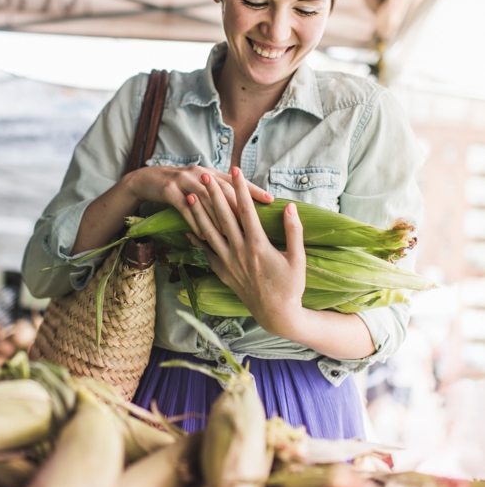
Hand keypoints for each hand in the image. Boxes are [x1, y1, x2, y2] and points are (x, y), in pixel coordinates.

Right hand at [124, 165, 272, 237]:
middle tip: (254, 222)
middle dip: (240, 205)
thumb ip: (218, 190)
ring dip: (218, 217)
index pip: (236, 181)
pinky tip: (205, 234)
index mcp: (210, 172)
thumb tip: (243, 204)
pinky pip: (185, 208)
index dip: (253, 189)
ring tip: (233, 234)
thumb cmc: (179, 186)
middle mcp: (200, 173)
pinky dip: (196, 222)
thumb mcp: (200, 182)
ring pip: (206, 200)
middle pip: (223, 189)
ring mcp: (184, 181)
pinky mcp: (169, 191)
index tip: (271, 199)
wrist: (148, 179)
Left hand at [185, 167, 305, 337]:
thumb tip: (290, 206)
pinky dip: (196, 239)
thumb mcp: (298, 258)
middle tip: (206, 176)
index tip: (235, 171)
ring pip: (210, 232)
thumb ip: (294, 230)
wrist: (276, 314)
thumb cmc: (291, 286)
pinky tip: (188, 228)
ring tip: (191, 195)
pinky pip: (206, 252)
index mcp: (259, 245)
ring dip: (199, 213)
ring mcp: (228, 262)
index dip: (240, 189)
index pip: (247, 210)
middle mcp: (240, 251)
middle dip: (214, 194)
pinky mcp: (222, 272)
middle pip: (223, 217)